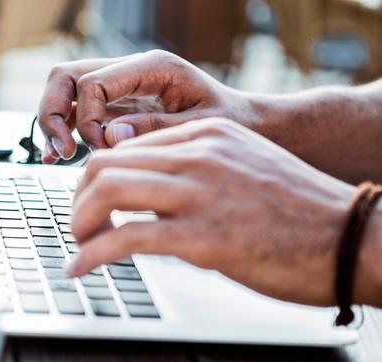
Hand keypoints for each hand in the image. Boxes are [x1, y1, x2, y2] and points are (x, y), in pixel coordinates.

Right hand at [37, 50, 255, 163]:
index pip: (92, 82)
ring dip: (54, 122)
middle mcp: (130, 72)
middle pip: (67, 76)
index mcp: (152, 67)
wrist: (245, 124)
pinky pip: (79, 111)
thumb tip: (111, 136)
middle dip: (54, 112)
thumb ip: (155, 129)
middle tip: (62, 150)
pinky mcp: (118, 107)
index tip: (101, 150)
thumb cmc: (230, 123)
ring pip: (66, 91)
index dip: (87, 119)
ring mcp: (121, 88)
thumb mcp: (200, 128)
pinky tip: (60, 155)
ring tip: (57, 156)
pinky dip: (65, 130)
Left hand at [67, 118, 360, 305]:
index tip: (90, 202)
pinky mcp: (203, 236)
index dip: (95, 178)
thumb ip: (196, 170)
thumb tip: (151, 194)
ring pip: (108, 192)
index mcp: (207, 136)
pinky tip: (82, 267)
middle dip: (79, 199)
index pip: (126, 146)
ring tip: (80, 245)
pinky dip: (93, 254)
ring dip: (80, 222)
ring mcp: (200, 193)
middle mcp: (199, 155)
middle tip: (79, 225)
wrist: (351, 236)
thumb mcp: (243, 168)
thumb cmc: (299, 211)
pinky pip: (126, 238)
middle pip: (106, 164)